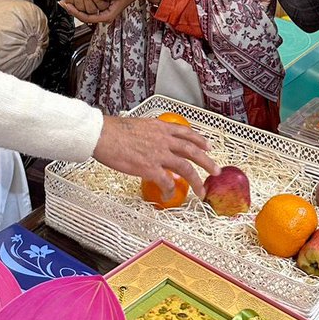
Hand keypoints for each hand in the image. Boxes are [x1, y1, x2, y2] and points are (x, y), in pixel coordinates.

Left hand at [58, 0, 153, 24]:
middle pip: (83, 13)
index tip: (66, 5)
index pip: (87, 17)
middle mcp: (102, 14)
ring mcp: (101, 8)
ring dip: (75, 0)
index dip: (75, 12)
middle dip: (73, 5)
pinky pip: (87, 1)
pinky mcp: (100, 2)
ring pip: (84, 7)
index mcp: (106, 16)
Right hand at [93, 115, 216, 197]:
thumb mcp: (138, 125)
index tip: (207, 146)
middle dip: (207, 162)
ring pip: (185, 168)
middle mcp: (163, 140)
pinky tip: (170, 194)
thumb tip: (151, 140)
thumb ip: (150, 133)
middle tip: (216, 170)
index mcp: (160, 128)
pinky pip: (166, 182)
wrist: (102, 135)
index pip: (186, 133)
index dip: (199, 140)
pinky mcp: (150, 168)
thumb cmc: (114, 130)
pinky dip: (171, 190)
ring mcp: (158, 154)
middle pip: (192, 151)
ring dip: (196, 181)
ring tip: (201, 190)